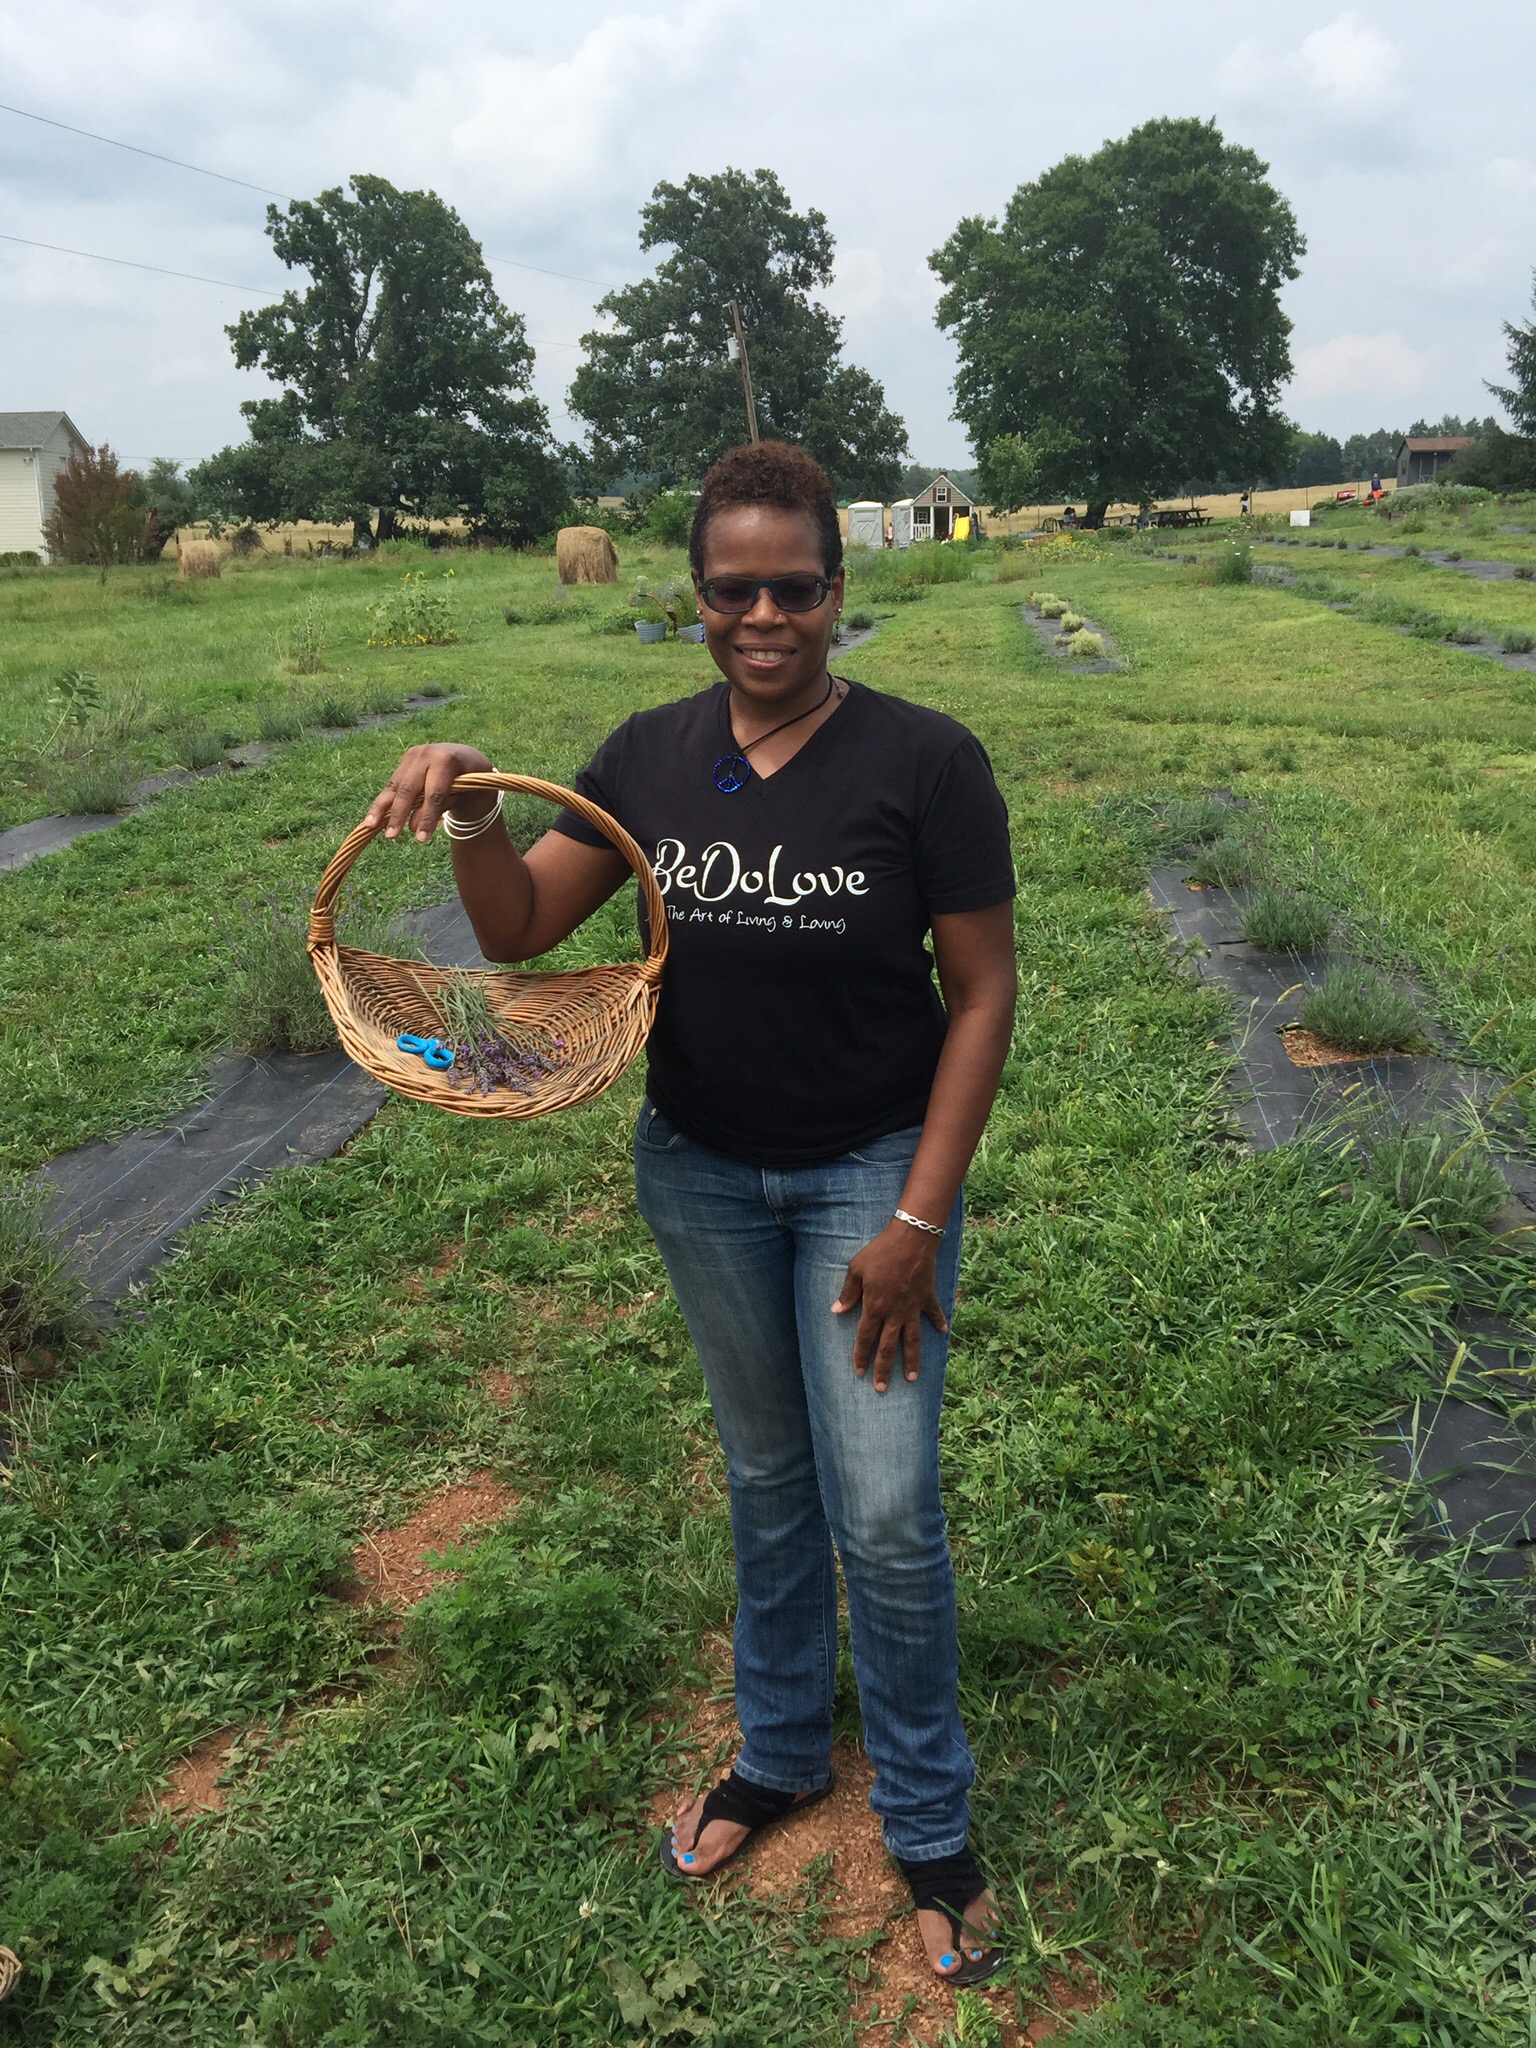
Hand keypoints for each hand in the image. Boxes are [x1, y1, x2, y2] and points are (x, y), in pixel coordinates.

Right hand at [363, 742, 495, 843]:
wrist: (470, 759)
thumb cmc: (474, 782)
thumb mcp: (465, 796)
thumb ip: (441, 808)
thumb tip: (413, 828)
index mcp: (447, 759)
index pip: (435, 793)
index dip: (427, 817)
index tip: (421, 839)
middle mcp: (427, 754)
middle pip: (409, 789)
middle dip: (399, 814)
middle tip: (392, 837)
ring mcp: (413, 755)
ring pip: (395, 785)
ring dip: (382, 807)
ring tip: (371, 826)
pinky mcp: (405, 761)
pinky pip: (393, 783)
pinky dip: (383, 801)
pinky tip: (372, 818)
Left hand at [832, 1220, 947, 1392]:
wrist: (911, 1240)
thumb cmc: (880, 1252)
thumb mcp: (856, 1269)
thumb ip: (848, 1292)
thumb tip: (836, 1310)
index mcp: (875, 1307)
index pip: (865, 1337)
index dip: (861, 1356)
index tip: (859, 1372)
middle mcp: (894, 1313)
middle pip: (888, 1347)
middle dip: (883, 1369)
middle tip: (881, 1388)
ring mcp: (912, 1307)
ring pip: (911, 1340)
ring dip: (911, 1360)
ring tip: (911, 1378)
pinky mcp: (927, 1297)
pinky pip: (933, 1313)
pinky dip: (939, 1322)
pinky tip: (943, 1332)